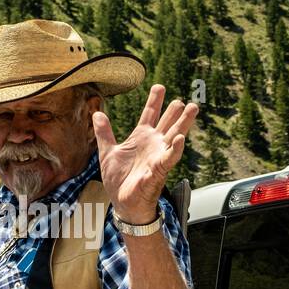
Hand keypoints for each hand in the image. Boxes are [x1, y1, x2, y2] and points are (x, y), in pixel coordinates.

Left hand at [92, 84, 197, 223]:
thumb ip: (104, 133)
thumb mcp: (107, 152)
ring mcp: (158, 155)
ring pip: (174, 135)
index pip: (150, 114)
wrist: (123, 202)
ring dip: (183, 123)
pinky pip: (170, 157)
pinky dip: (175, 148)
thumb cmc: (119, 180)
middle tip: (182, 100)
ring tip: (192, 109)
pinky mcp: (159, 169)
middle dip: (175, 111)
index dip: (155, 100)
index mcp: (141, 137)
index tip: (160, 86)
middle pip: (167, 122)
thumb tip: (97, 113)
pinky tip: (181, 138)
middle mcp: (153, 144)